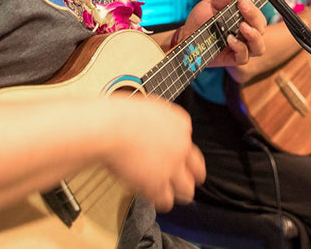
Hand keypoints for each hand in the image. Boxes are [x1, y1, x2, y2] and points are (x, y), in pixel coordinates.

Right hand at [103, 96, 205, 211]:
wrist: (112, 127)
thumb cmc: (121, 115)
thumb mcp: (150, 109)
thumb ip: (159, 124)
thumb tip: (153, 130)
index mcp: (181, 125)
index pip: (190, 145)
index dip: (182, 155)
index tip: (175, 159)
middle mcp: (182, 146)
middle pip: (198, 170)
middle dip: (191, 177)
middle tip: (182, 183)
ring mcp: (171, 167)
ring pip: (186, 190)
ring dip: (178, 193)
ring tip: (169, 195)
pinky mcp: (157, 184)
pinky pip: (166, 201)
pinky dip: (160, 202)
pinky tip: (154, 199)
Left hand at [176, 0, 266, 67]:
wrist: (185, 35)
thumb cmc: (199, 20)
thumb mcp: (211, 4)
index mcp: (243, 19)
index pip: (258, 15)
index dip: (254, 8)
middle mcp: (244, 33)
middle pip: (261, 28)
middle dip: (254, 17)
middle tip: (242, 8)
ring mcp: (240, 46)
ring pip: (258, 46)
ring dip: (253, 35)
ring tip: (242, 27)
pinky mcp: (232, 58)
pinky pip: (244, 57)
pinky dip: (240, 48)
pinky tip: (230, 39)